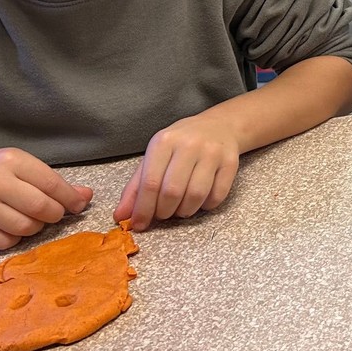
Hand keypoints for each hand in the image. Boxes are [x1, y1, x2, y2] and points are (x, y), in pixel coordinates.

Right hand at [0, 148, 91, 249]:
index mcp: (10, 160)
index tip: (80, 205)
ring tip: (33, 219)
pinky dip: (16, 238)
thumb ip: (50, 180)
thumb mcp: (19, 164)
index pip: (50, 183)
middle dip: (55, 214)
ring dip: (36, 227)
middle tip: (55, 214)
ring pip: (23, 228)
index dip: (70, 197)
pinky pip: (4, 243)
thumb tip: (86, 196)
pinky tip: (13, 227)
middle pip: (39, 207)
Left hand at [114, 116, 239, 228]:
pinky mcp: (230, 162)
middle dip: (164, 212)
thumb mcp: (155, 156)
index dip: (143, 209)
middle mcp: (189, 144)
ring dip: (184, 211)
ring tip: (180, 207)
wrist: (218, 126)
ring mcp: (212, 152)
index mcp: (165, 140)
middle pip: (172, 192)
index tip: (139, 225)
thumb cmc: (181, 144)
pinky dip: (205, 206)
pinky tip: (200, 199)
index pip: (150, 182)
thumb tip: (121, 216)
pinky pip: (216, 197)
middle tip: (163, 214)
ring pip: (195, 196)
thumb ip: (136, 187)